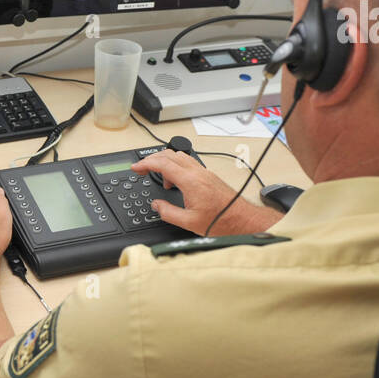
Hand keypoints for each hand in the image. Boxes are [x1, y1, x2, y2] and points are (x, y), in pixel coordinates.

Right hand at [132, 149, 279, 235]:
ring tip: (161, 180)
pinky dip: (176, 168)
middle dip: (152, 159)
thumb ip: (168, 213)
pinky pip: (188, 164)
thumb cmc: (222, 221)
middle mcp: (198, 173)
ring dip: (165, 163)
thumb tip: (156, 205)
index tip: (136, 167)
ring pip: (180, 157)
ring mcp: (204, 173)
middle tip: (142, 169)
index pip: (163, 163)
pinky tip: (176, 183)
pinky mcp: (209, 176)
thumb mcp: (189, 223)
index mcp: (191, 181)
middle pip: (170, 155)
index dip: (146, 163)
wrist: (242, 220)